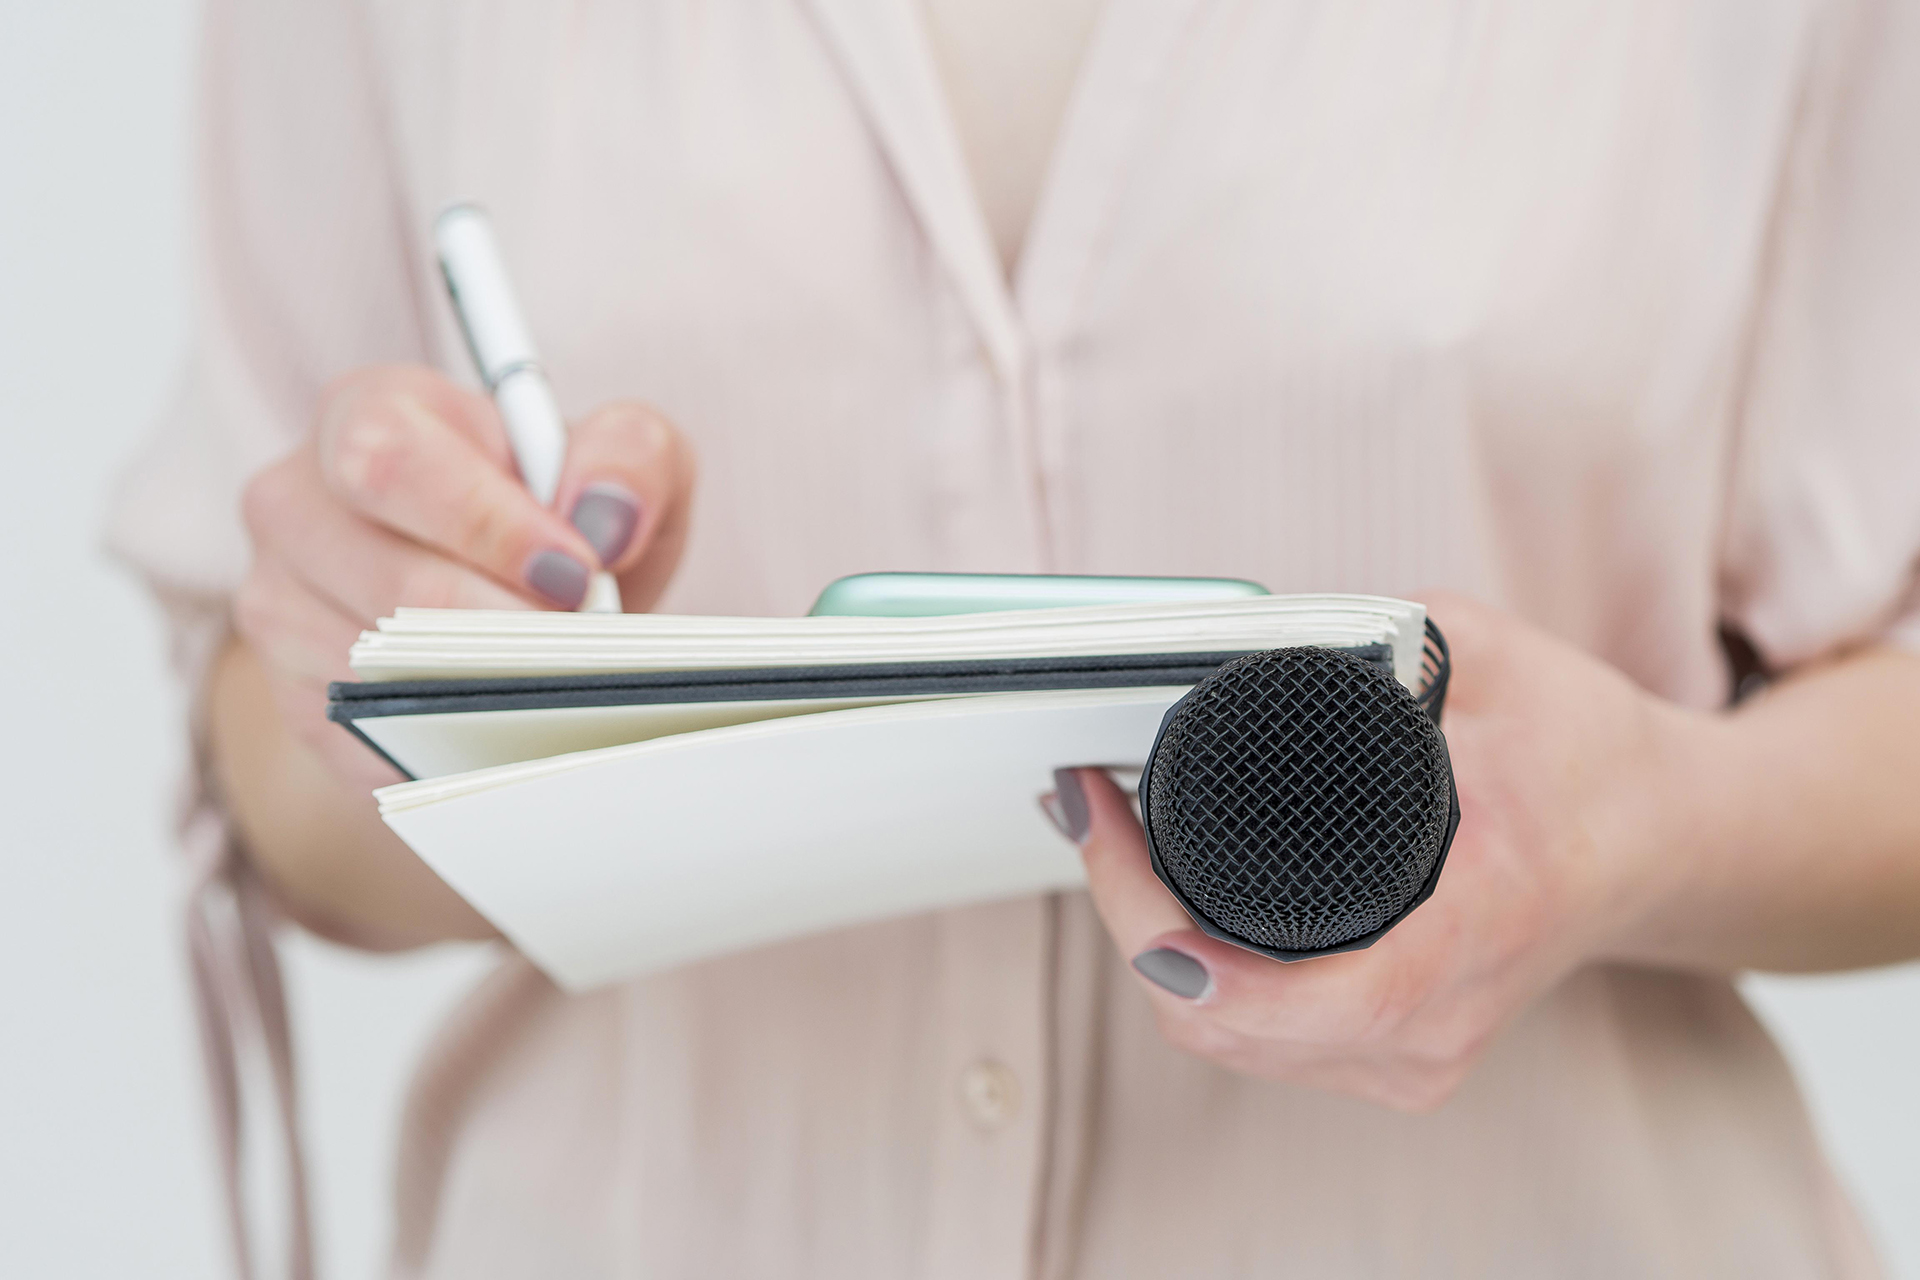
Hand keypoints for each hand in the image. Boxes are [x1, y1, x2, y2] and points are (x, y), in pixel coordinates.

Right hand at [235, 364, 695, 787]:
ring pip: (376, 665)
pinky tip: (507, 717)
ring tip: (555, 674)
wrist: (513, 607)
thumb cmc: (558, 521)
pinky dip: (452, 732)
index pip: (393, 459)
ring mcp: (278, 601)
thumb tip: (606, 513)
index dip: (486, 522)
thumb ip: (630, 457)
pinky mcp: (295, 695)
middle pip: (385, 577)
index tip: (573, 570)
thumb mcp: (619, 468)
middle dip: (500, 618)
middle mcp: (297, 500)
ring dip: (483, 682)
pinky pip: (370, 730)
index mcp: (369, 411)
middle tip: (576, 637)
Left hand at [1044, 592, 1702, 1110]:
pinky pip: (1251, 1039)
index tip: (1107, 830)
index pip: (1300, 996)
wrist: (1661, 842)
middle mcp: (1438, 1024)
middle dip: (1127, 913)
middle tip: (1086, 798)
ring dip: (1146, 943)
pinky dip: (1188, 974)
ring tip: (1107, 832)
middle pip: (1222, 1020)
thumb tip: (1249, 639)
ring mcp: (1413, 1057)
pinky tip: (1160, 901)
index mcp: (1477, 927)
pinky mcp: (1389, 1057)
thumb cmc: (1588, 756)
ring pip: (1221, 1036)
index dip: (1170, 937)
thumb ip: (1382, 644)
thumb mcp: (1496, 662)